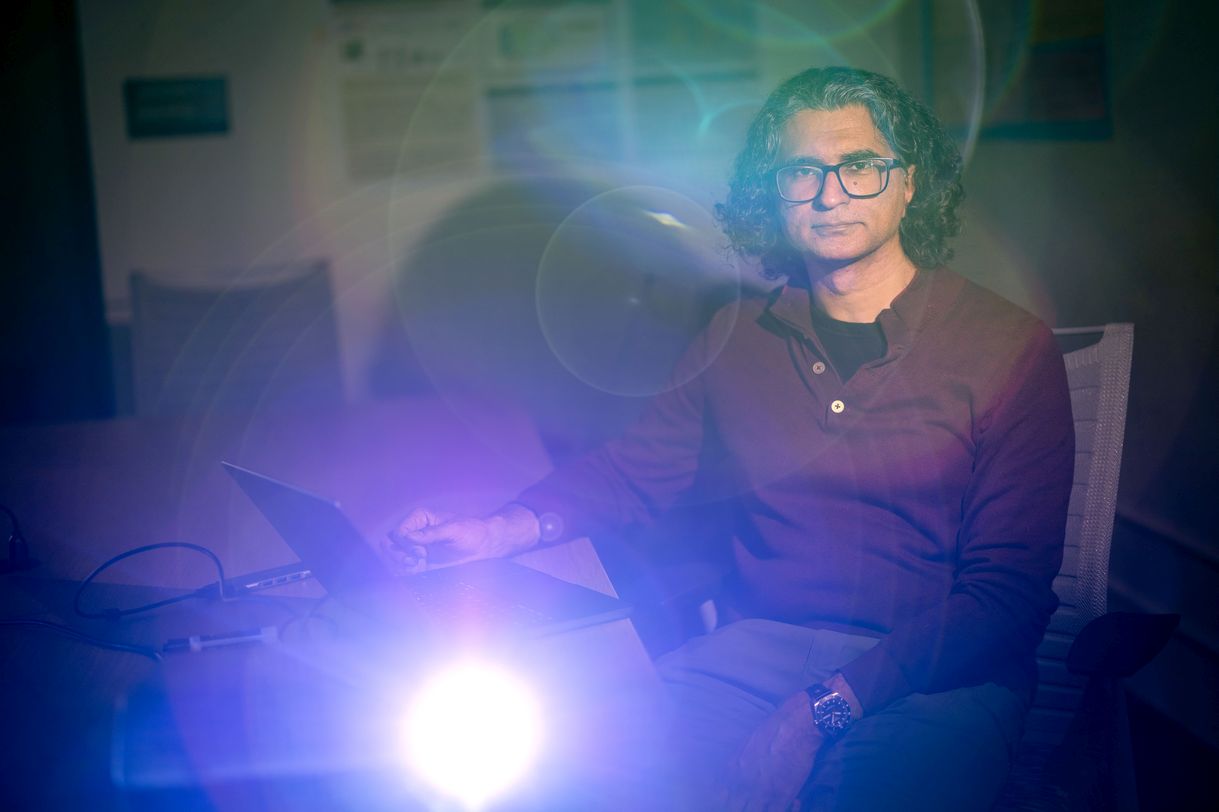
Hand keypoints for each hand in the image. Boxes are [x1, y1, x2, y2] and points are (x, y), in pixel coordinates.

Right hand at [383, 504, 539, 573]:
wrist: (484, 545)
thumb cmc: (471, 531)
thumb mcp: (453, 530)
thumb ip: (431, 534)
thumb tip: (409, 538)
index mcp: (419, 518)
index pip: (398, 532)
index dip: (404, 543)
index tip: (420, 551)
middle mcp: (413, 531)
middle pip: (389, 543)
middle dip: (397, 554)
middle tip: (415, 560)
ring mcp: (414, 547)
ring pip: (391, 555)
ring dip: (399, 563)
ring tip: (415, 565)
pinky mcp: (419, 561)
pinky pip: (401, 567)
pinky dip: (403, 571)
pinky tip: (416, 570)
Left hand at [720, 691, 823, 811]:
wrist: (794, 727)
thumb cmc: (770, 731)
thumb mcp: (743, 745)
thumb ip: (734, 765)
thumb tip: (728, 776)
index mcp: (732, 771)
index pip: (719, 797)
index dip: (726, 801)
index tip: (735, 799)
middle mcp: (742, 784)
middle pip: (732, 808)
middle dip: (740, 807)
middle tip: (754, 802)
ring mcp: (761, 793)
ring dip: (759, 809)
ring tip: (769, 803)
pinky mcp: (781, 797)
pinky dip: (784, 810)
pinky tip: (792, 802)